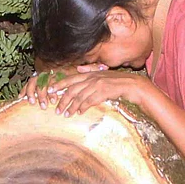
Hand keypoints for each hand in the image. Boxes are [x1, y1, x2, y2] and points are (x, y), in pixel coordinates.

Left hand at [22, 66, 148, 115]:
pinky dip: (83, 107)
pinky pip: (90, 101)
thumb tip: (78, 69)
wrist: (134, 86)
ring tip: (66, 114)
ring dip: (71, 106)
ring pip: (80, 97)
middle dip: (63, 100)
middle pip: (72, 89)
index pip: (71, 78)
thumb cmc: (118, 82)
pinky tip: (79, 112)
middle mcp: (92, 78)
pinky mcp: (104, 92)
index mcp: (91, 74)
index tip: (50, 90)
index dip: (59, 84)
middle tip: (57, 109)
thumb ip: (90, 72)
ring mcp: (98, 85)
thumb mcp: (103, 74)